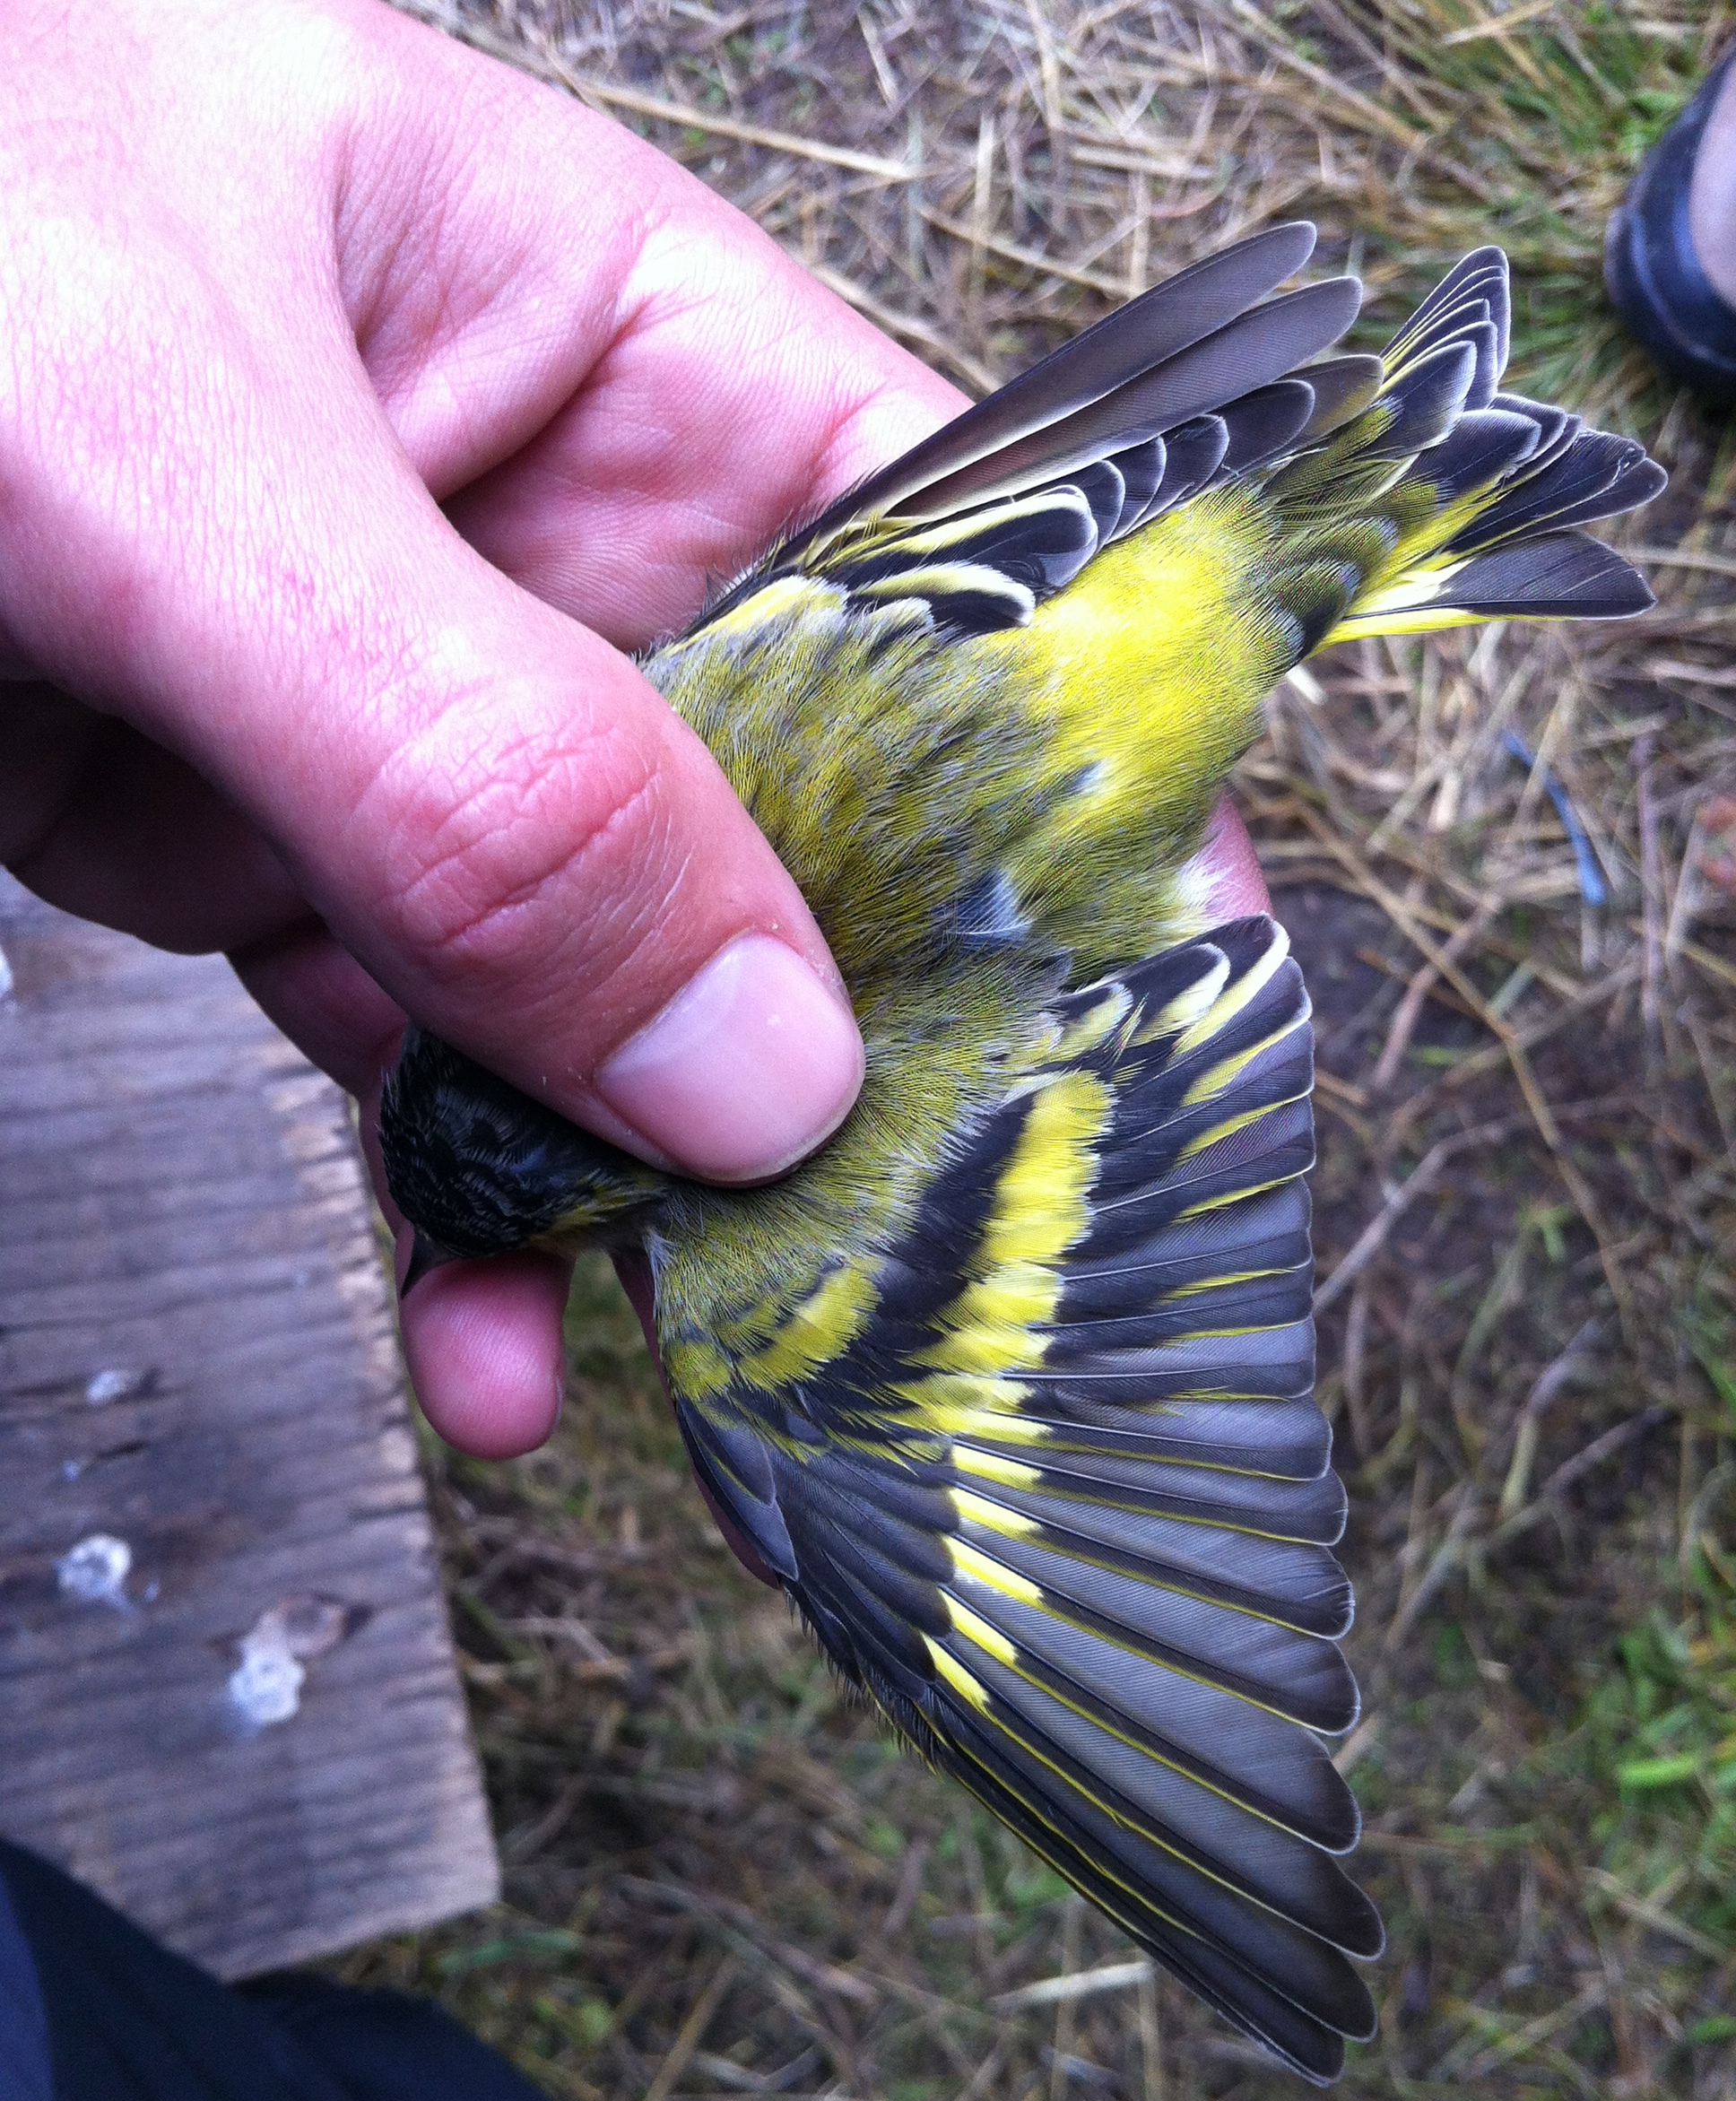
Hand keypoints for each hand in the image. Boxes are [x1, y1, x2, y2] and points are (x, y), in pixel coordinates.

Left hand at [0, 0, 1267, 1460]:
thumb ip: (473, 755)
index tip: (1160, 1019)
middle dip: (871, 1059)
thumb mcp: (157, 452)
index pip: (952, 562)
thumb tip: (762, 1049)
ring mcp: (420, 722)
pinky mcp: (285, 865)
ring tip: (700, 1366)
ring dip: (666, 1197)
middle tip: (931, 1274)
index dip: (1088, 782)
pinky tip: (503, 1337)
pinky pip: (443, 1070)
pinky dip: (481, 1217)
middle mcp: (549, 536)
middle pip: (815, 826)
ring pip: (628, 994)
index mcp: (604, 334)